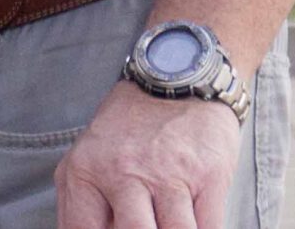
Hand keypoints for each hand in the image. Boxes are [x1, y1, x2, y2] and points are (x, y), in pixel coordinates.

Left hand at [55, 81, 243, 228]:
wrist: (176, 80)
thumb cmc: (129, 130)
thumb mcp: (90, 158)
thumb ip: (84, 205)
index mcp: (84, 172)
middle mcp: (122, 173)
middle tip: (149, 225)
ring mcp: (167, 174)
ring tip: (170, 223)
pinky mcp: (208, 176)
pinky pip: (210, 228)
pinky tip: (196, 222)